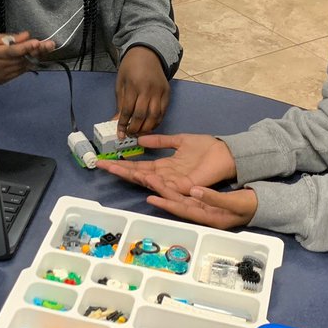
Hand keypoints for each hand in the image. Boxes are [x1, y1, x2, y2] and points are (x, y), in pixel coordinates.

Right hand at [0, 31, 55, 85]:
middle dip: (37, 52)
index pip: (12, 52)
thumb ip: (7, 38)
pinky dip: (27, 64)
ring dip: (35, 57)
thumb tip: (26, 35)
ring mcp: (1, 77)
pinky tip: (35, 56)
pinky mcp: (3, 81)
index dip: (26, 47)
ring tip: (47, 48)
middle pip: (21, 60)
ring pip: (23, 67)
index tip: (38, 42)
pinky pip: (19, 72)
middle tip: (51, 44)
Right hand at [98, 133, 236, 189]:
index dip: (122, 164)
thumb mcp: (179, 141)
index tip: (104, 160)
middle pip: (139, 176)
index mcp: (164, 167)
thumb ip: (161, 141)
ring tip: (115, 169)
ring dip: (133, 176)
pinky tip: (143, 176)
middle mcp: (166, 177)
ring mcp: (175, 184)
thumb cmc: (206, 148)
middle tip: (101, 165)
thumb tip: (141, 139)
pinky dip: (155, 182)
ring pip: (149, 182)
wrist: (226, 153)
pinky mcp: (186, 187)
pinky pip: (168, 187)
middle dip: (120, 170)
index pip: (139, 167)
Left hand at [115, 47, 168, 137]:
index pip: (128, 110)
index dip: (123, 124)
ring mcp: (160, 91)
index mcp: (134, 85)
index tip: (120, 133)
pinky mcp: (167, 93)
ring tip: (140, 133)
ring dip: (147, 128)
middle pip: (142, 115)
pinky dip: (157, 121)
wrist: (147, 54)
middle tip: (130, 135)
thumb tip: (116, 121)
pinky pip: (163, 112)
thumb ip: (121, 103)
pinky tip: (150, 126)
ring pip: (154, 116)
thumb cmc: (131, 68)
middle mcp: (148, 89)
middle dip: (135, 128)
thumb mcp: (121, 83)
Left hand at [138, 173, 257, 229]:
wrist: (259, 206)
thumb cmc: (249, 206)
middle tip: (145, 182)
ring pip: (179, 199)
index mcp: (208, 217)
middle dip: (161, 194)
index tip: (152, 197)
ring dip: (165, 191)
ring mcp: (202, 209)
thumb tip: (194, 190)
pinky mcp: (204, 202)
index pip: (183, 210)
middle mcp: (201, 214)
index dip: (167, 203)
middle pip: (177, 204)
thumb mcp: (235, 202)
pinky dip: (174, 190)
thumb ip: (215, 198)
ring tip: (150, 181)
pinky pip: (186, 196)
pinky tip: (164, 184)